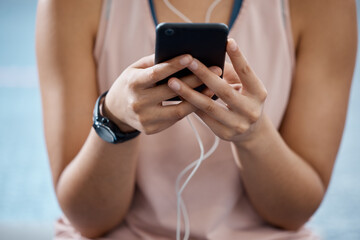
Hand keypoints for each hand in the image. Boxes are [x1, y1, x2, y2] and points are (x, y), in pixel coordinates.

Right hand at [103, 54, 220, 133]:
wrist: (116, 111)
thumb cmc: (130, 84)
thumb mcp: (135, 69)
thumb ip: (154, 62)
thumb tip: (180, 55)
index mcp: (133, 83)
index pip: (156, 73)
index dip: (174, 65)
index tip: (191, 57)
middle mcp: (137, 102)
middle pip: (171, 91)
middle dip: (195, 80)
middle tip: (215, 70)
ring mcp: (144, 119)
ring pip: (178, 110)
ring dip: (198, 99)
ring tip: (213, 88)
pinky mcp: (151, 129)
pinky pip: (175, 119)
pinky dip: (189, 109)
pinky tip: (201, 101)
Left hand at [167, 39, 267, 144]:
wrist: (250, 131)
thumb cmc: (242, 98)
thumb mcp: (242, 85)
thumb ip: (227, 72)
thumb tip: (206, 55)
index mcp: (259, 93)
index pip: (247, 72)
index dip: (238, 57)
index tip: (227, 41)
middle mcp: (251, 110)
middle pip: (224, 90)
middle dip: (205, 74)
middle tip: (188, 60)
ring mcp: (238, 124)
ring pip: (209, 106)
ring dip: (189, 93)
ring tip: (172, 81)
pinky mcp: (225, 133)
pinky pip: (204, 117)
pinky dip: (190, 105)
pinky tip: (177, 95)